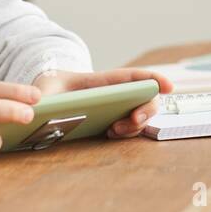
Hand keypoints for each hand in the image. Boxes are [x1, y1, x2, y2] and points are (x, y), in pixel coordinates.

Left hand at [31, 68, 173, 139]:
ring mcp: (115, 110)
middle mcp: (114, 95)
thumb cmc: (47, 89)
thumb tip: (40, 111)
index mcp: (101, 81)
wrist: (43, 98)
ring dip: (134, 125)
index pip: (131, 77)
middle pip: (144, 98)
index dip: (152, 79)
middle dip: (147, 109)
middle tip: (133, 118)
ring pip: (139, 116)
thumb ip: (42, 99)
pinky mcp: (110, 125)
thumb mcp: (43, 90)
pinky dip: (126, 134)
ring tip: (113, 130)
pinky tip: (109, 134)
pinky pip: (129, 130)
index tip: (169, 86)